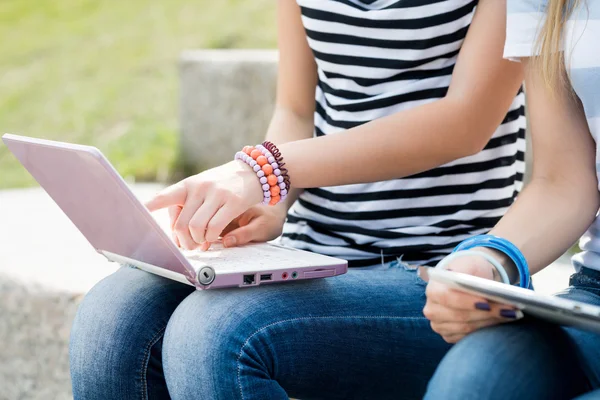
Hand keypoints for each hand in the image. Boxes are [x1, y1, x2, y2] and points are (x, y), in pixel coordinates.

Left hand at [145, 161, 263, 249]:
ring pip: (196, 228)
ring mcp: (217, 194)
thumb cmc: (224, 184)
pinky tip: (213, 238)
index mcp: (189, 184)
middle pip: (181, 224)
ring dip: (198, 241)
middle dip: (184, 241)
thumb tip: (176, 233)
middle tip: (190, 247)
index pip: (166, 196)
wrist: (254, 171)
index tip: (137, 212)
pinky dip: (211, 238)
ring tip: (203, 242)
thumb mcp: (203, 187)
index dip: (151, 205)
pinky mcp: (233, 202)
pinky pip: (215, 228)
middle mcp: (200, 187)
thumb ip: (188, 205)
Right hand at [423, 253, 522, 342]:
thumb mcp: (471, 265)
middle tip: (511, 309)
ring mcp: (439, 325)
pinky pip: (470, 337)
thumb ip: (473, 275)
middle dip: (487, 313)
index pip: (446, 297)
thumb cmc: (469, 271)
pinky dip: (488, 329)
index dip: (466, 302)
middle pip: (459, 316)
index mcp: (433, 289)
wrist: (468, 281)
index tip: (487, 303)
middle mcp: (432, 309)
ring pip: (467, 328)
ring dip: (491, 321)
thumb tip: (485, 291)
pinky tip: (501, 321)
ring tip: (511, 314)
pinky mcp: (449, 336)